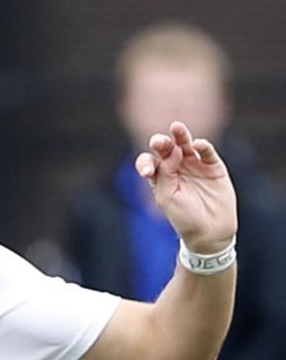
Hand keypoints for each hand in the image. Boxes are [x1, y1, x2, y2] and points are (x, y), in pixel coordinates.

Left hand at [134, 121, 236, 252]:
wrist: (210, 231)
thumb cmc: (184, 218)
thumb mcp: (167, 198)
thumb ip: (165, 174)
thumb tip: (173, 151)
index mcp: (160, 177)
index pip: (148, 162)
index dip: (146, 162)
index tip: (149, 172)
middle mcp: (176, 168)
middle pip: (166, 149)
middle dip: (161, 144)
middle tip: (158, 142)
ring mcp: (195, 165)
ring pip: (185, 144)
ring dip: (181, 135)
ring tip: (176, 127)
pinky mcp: (213, 166)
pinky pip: (207, 151)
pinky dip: (202, 145)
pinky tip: (197, 145)